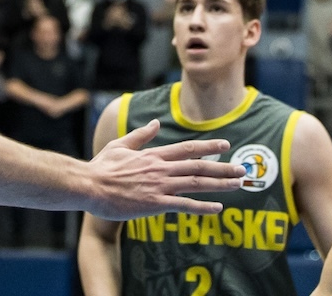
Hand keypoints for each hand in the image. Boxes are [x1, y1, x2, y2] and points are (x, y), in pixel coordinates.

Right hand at [83, 128, 245, 219]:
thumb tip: (157, 123)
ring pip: (196, 183)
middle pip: (199, 167)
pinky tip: (218, 208)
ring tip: (237, 185)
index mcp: (154, 155)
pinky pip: (184, 205)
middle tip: (242, 170)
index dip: (208, 147)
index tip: (225, 146)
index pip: (187, 149)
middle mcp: (161, 169)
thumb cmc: (102, 167)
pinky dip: (203, 206)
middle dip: (223, 168)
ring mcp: (159, 186)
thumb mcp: (120, 145)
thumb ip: (141, 135)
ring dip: (220, 184)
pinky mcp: (155, 204)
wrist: (89, 186)